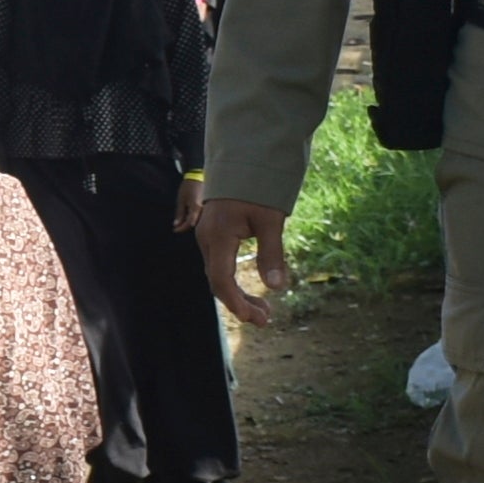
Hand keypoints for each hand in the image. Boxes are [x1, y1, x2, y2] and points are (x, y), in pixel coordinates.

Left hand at [172, 171, 204, 230]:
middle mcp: (204, 209)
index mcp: (196, 208)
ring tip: (182, 221)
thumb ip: (179, 214)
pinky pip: (202, 215)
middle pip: (195, 223)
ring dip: (190, 222)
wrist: (197, 175)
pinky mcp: (208, 205)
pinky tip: (189, 216)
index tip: (174, 230)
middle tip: (177, 227)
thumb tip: (176, 225)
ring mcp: (207, 208)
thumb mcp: (181, 201)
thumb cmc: (188, 187)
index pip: (189, 224)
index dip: (181, 228)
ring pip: (199, 220)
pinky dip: (195, 217)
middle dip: (185, 226)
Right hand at [196, 194, 296, 327]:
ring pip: (219, 276)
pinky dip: (235, 282)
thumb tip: (277, 287)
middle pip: (218, 282)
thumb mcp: (270, 220)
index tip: (253, 318)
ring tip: (264, 311)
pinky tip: (252, 292)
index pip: (221, 280)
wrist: (243, 162)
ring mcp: (207, 238)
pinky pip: (220, 266)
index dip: (236, 302)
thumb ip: (272, 253)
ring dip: (239, 295)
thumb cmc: (258, 188)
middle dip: (240, 303)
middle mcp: (206, 240)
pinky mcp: (214, 236)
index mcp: (217, 237)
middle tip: (266, 320)